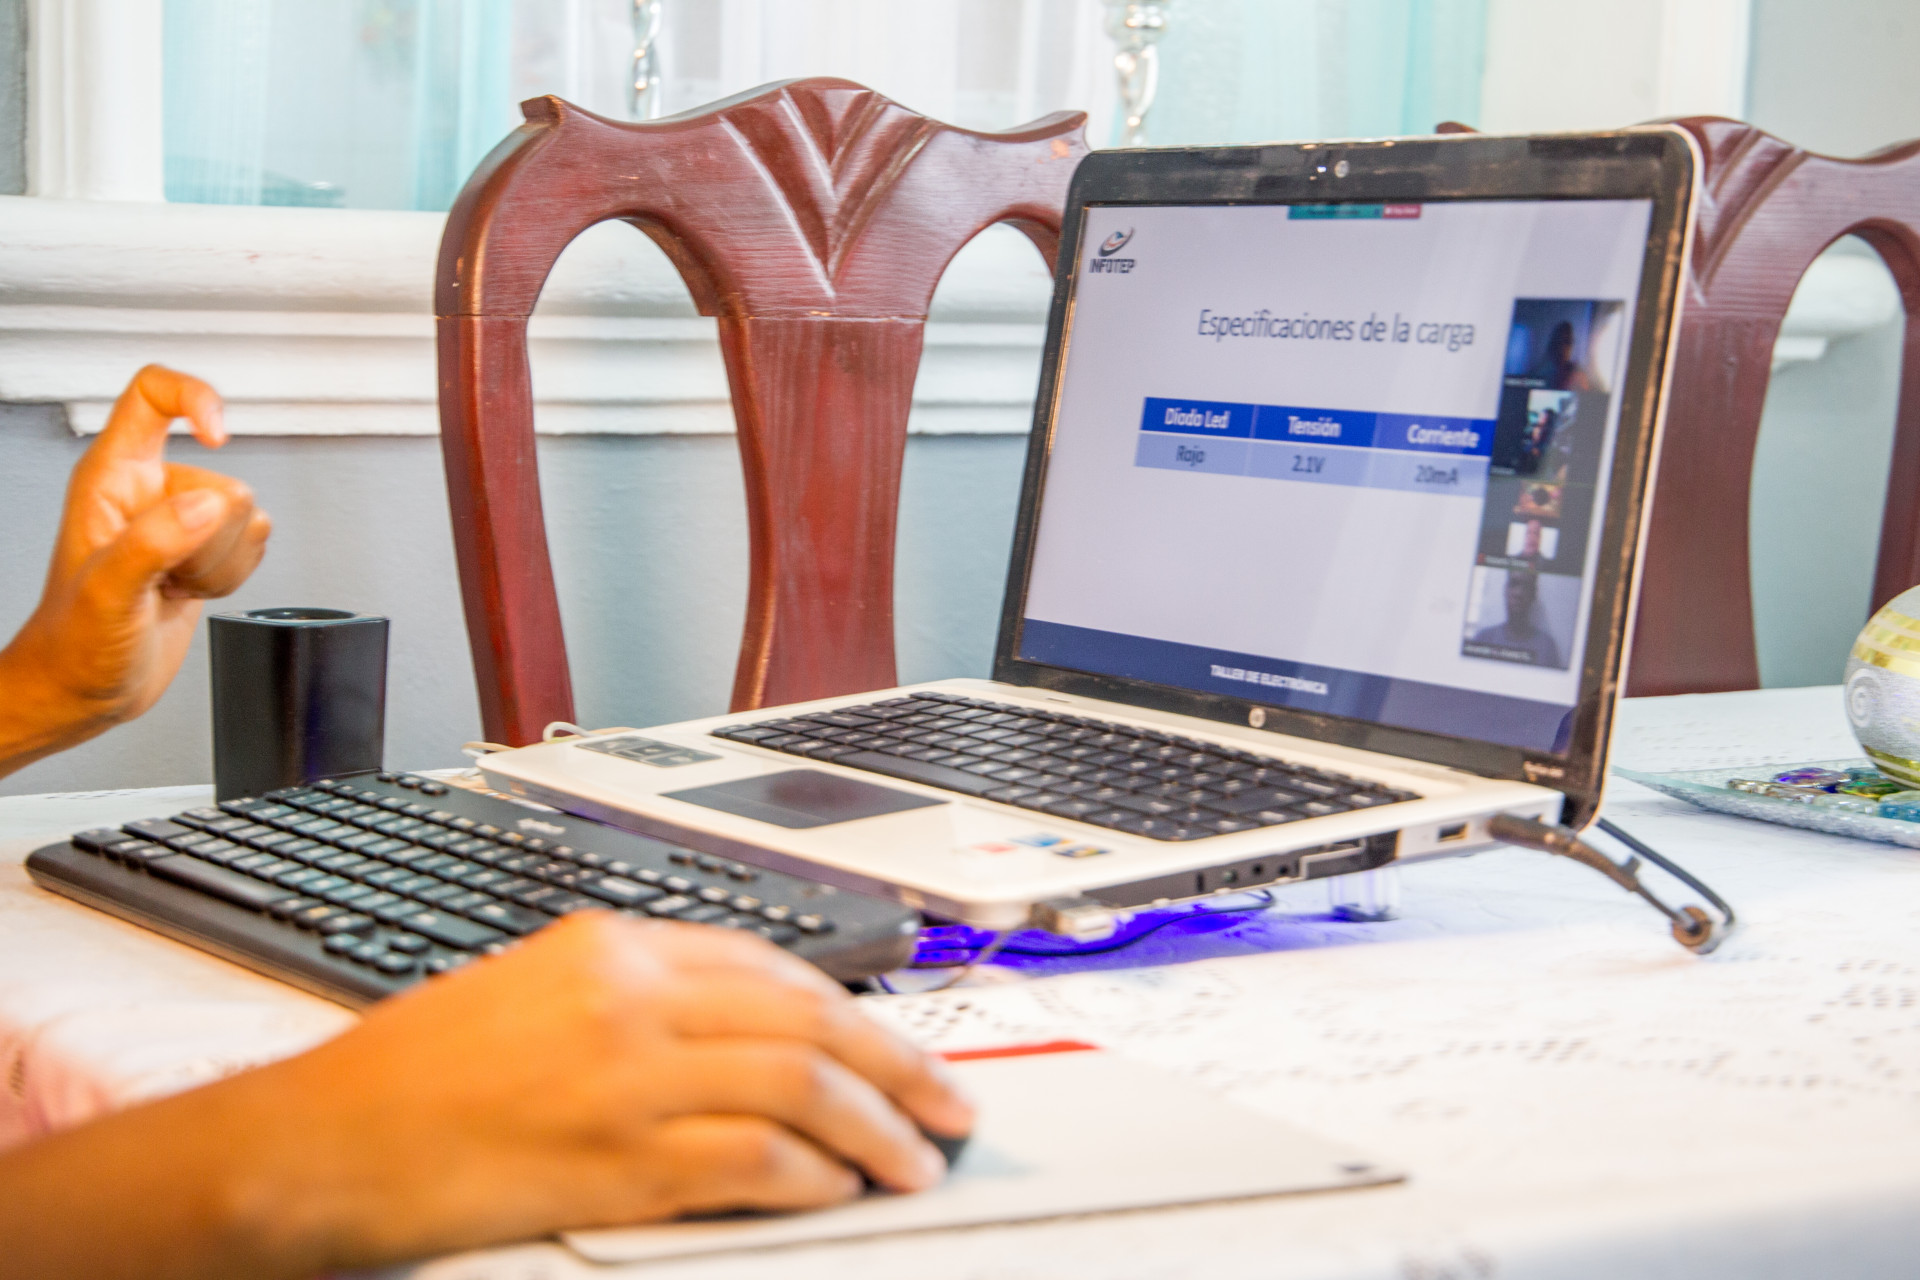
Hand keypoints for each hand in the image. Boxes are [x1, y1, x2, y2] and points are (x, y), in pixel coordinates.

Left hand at [0, 366, 268, 775]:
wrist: (83, 689)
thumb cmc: (73, 645)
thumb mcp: (106, 594)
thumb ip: (154, 542)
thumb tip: (208, 505)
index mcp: (110, 477)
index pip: (154, 394)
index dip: (196, 398)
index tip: (221, 435)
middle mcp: (147, 489)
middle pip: (222, 478)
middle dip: (210, 539)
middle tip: (168, 571)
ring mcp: (178, 520)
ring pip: (245, 516)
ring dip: (221, 564)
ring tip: (173, 585)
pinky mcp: (205, 549)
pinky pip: (254, 544)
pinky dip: (233, 577)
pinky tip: (190, 591)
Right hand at [221, 915, 972, 1271]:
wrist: (317, 1140)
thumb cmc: (411, 1077)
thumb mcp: (530, 992)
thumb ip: (637, 999)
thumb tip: (743, 1033)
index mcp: (613, 946)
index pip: (771, 965)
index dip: (852, 1008)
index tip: (895, 1042)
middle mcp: (630, 997)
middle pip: (808, 1018)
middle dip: (896, 1062)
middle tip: (948, 1100)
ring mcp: (625, 1075)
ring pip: (799, 1086)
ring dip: (875, 1126)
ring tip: (916, 1158)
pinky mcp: (613, 1159)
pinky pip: (750, 1162)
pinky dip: (812, 1177)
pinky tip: (840, 1190)